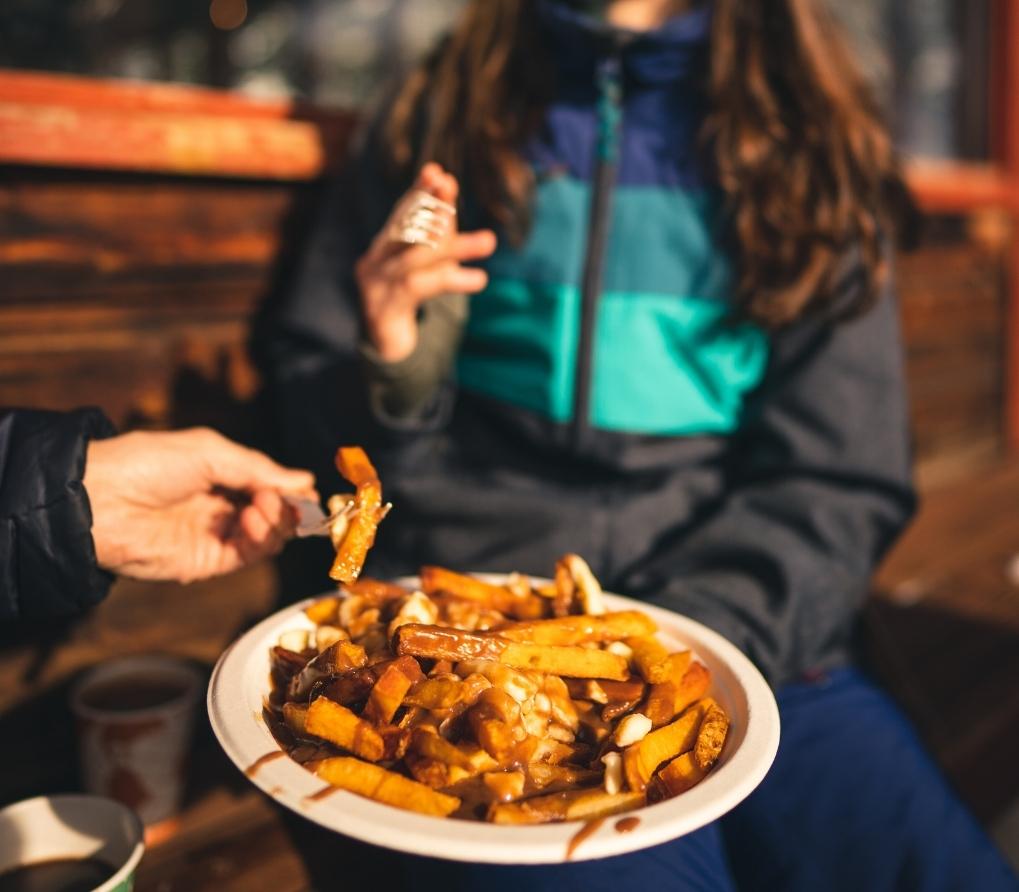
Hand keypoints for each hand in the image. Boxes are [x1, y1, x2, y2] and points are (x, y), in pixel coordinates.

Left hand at [84, 428, 317, 582]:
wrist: (101, 500)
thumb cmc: (147, 463)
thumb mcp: (210, 451)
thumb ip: (258, 469)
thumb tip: (304, 481)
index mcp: (220, 476)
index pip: (270, 486)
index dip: (290, 488)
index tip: (304, 488)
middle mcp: (221, 507)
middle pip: (275, 513)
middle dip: (287, 505)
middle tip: (279, 498)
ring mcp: (215, 536)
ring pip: (268, 537)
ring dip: (276, 521)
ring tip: (262, 507)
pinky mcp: (208, 562)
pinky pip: (249, 555)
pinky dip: (261, 539)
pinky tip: (252, 519)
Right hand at [356, 162, 496, 361]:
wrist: (386, 346)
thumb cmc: (409, 297)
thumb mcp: (426, 263)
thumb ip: (438, 229)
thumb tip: (448, 183)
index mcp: (384, 247)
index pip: (401, 213)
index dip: (419, 192)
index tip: (437, 172)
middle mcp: (374, 261)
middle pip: (404, 229)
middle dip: (431, 208)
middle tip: (451, 186)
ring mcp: (375, 286)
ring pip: (416, 259)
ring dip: (454, 247)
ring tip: (487, 241)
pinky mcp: (385, 311)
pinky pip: (420, 289)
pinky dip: (451, 281)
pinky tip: (478, 279)